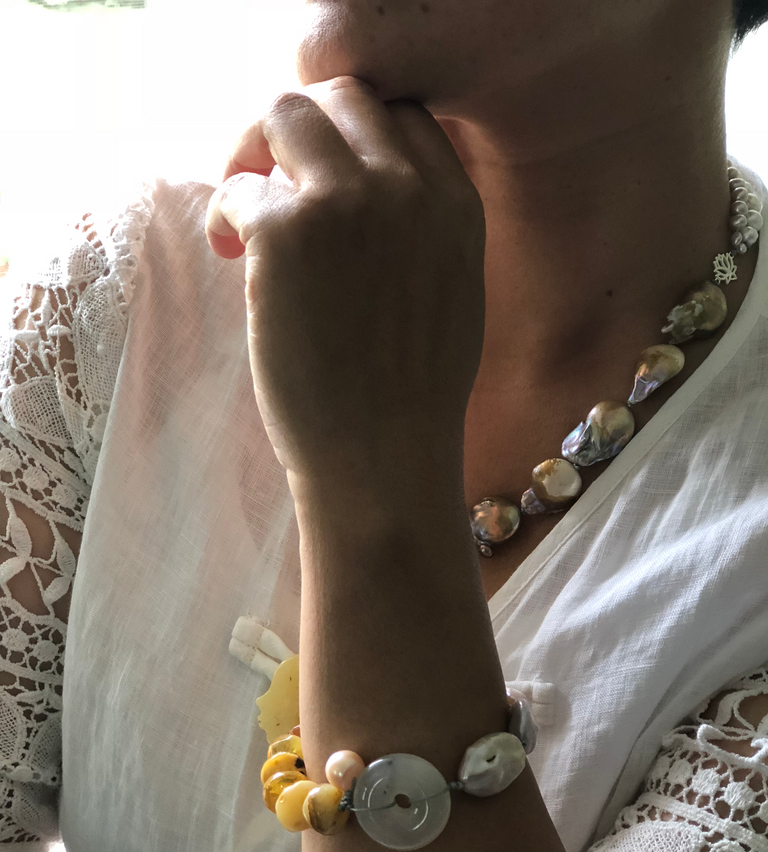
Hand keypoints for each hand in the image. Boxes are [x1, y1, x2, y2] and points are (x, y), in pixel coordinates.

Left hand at [205, 76, 486, 508]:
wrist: (385, 460)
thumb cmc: (411, 397)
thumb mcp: (450, 295)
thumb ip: (421, 228)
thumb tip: (364, 187)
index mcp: (454, 203)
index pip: (399, 113)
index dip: (351, 136)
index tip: (321, 178)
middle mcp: (407, 188)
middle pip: (340, 97)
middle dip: (296, 131)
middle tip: (267, 182)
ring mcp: (347, 205)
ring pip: (283, 113)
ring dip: (253, 152)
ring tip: (245, 217)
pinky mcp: (287, 235)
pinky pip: (240, 187)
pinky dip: (226, 215)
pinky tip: (231, 258)